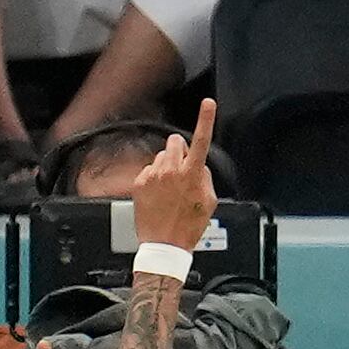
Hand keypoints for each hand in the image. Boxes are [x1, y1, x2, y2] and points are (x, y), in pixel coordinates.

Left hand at [133, 100, 219, 250]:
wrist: (164, 245)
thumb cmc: (188, 227)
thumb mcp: (209, 203)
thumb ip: (205, 177)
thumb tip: (198, 166)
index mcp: (192, 175)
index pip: (201, 141)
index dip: (206, 119)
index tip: (208, 103)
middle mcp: (171, 171)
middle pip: (175, 142)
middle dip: (179, 150)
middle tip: (181, 170)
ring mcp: (153, 176)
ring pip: (161, 157)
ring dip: (166, 166)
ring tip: (168, 190)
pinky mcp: (139, 182)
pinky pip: (149, 170)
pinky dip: (153, 178)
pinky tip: (157, 196)